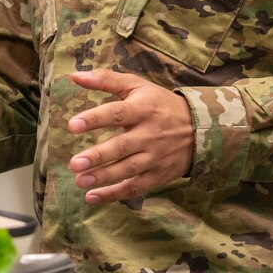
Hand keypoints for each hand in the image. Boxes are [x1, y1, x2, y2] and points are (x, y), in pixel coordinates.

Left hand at [65, 70, 192, 204]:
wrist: (200, 128)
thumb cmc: (159, 104)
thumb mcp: (137, 86)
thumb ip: (106, 80)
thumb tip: (75, 76)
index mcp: (143, 109)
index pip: (116, 113)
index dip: (95, 119)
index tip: (72, 125)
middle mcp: (149, 134)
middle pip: (122, 146)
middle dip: (98, 156)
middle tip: (75, 163)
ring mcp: (155, 157)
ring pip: (128, 169)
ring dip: (103, 177)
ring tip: (79, 181)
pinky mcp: (158, 175)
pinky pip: (135, 187)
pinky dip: (115, 194)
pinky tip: (92, 197)